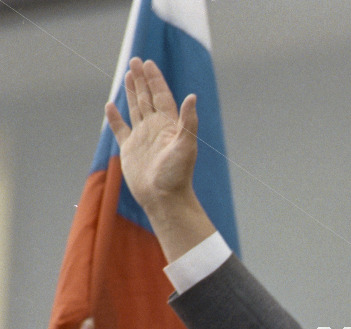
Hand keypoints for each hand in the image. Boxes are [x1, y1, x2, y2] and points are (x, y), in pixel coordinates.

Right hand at [105, 57, 215, 260]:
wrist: (164, 199)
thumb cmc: (177, 175)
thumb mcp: (186, 146)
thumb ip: (189, 121)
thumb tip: (192, 96)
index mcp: (169, 126)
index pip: (161, 96)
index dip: (155, 80)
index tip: (149, 63)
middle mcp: (156, 129)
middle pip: (148, 98)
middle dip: (142, 79)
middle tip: (136, 60)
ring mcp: (142, 138)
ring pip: (136, 109)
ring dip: (132, 92)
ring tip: (128, 75)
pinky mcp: (130, 150)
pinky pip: (121, 129)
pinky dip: (115, 117)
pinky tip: (111, 105)